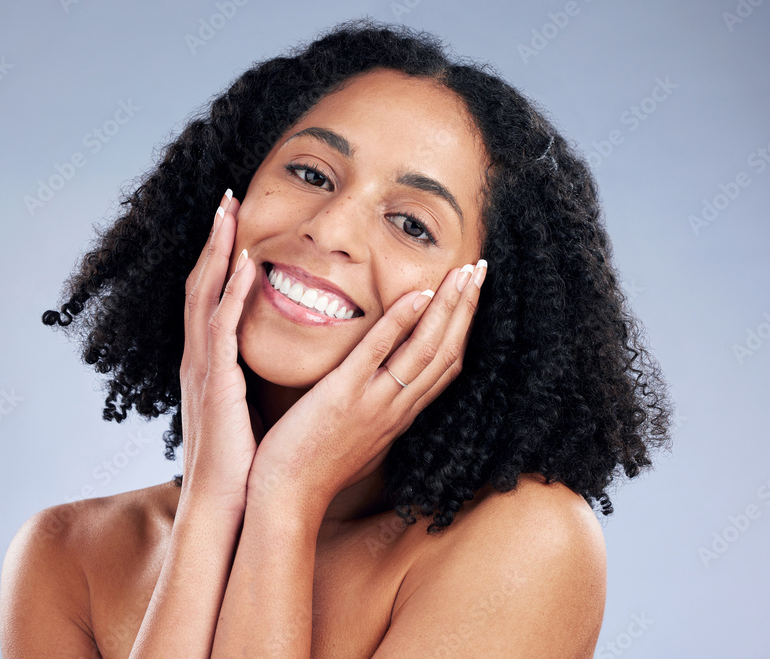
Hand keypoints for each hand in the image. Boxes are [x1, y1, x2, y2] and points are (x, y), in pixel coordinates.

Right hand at [178, 189, 259, 513]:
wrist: (227, 501)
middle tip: (227, 197)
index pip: (211, 296)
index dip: (220, 257)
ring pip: (204, 294)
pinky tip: (248, 262)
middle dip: (214, 238)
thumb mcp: (244, 407)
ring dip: (218, 250)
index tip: (235, 222)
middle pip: (201, 282)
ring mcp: (202, 367)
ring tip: (229, 211)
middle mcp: (198, 357)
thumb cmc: (241, 459)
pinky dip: (232, 291)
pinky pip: (221, 326)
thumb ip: (248, 377)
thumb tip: (268, 358)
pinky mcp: (215, 382)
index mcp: (208, 362)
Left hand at [247, 260, 487, 514]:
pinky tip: (418, 293)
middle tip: (482, 269)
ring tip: (465, 272)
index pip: (444, 367)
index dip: (462, 328)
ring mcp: (373, 402)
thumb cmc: (313, 470)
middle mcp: (396, 408)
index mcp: (398, 415)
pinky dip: (401, 323)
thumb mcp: (356, 439)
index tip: (472, 295)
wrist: (287, 500)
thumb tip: (376, 390)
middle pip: (446, 352)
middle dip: (467, 308)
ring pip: (425, 350)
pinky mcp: (343, 396)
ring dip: (449, 307)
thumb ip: (372, 412)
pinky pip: (378, 354)